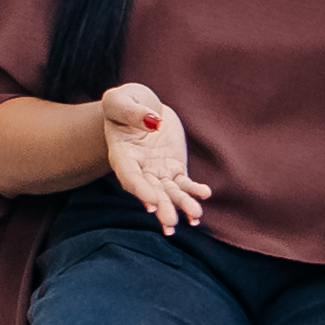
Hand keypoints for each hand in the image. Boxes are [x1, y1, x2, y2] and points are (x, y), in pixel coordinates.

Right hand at [99, 85, 210, 234]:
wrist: (141, 107)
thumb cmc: (124, 103)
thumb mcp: (119, 100)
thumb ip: (131, 111)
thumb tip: (153, 122)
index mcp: (121, 155)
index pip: (129, 175)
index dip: (139, 189)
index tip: (151, 202)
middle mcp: (139, 169)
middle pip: (150, 191)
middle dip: (162, 207)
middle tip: (170, 223)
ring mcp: (157, 171)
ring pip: (170, 192)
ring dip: (181, 204)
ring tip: (195, 216)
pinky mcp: (174, 168)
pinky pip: (184, 183)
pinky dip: (194, 190)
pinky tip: (204, 194)